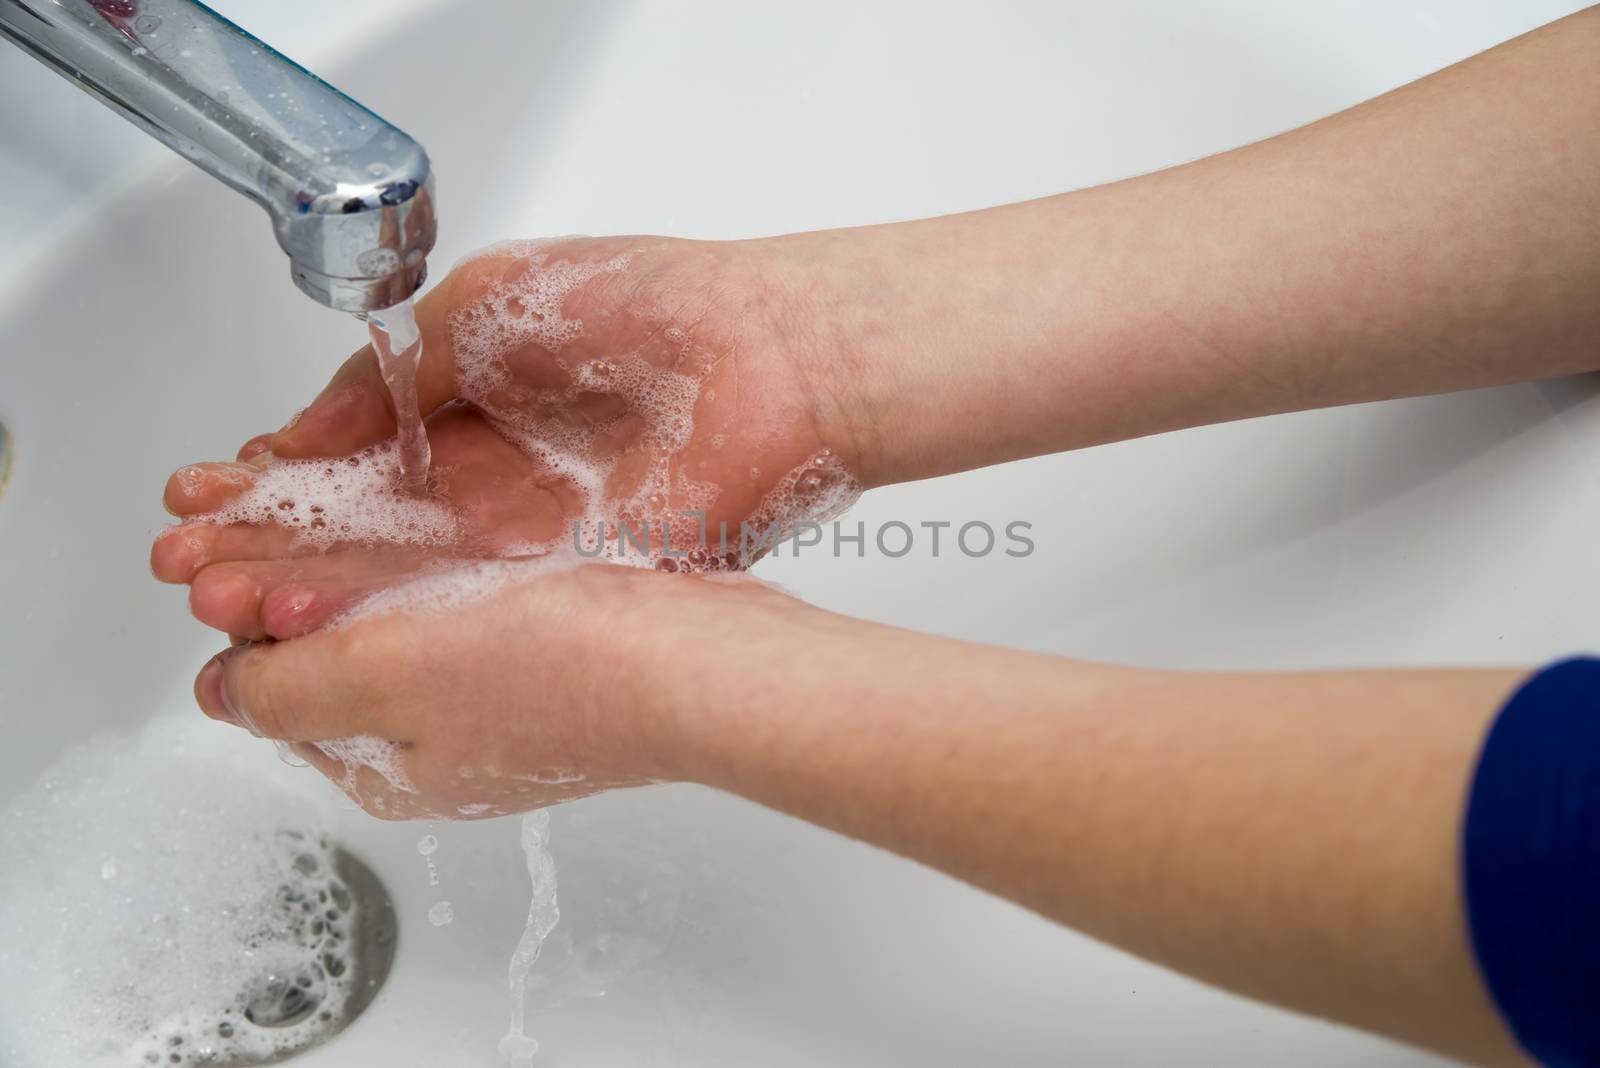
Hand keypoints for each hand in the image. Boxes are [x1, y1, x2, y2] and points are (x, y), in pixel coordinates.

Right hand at [153, 235, 860, 640]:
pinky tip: (317, 621)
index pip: (355, 461)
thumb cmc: (646, 305)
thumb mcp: (482, 306)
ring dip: (312, 589)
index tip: (201, 495)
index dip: (277, 480)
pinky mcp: (575, 583)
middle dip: (272, 545)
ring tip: (221, 600)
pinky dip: (394, 616)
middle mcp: (496, 482)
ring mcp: (534, 539)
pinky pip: (473, 608)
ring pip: (405, 577)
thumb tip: (307, 426)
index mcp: (473, 410)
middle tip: (185, 562)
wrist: (773, 353)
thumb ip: (392, 371)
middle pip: (367, 530)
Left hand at [189, 560, 814, 818]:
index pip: (277, 692)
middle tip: (252, 503)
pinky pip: (461, 595)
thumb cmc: (565, 677)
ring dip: (355, 556)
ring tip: (328, 487)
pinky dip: (429, 553)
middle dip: (288, 575)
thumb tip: (214, 696)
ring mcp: (499, 694)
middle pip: (334, 649)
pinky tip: (431, 507)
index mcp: (388, 767)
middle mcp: (439, 739)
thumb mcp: (384, 682)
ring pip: (397, 613)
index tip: (220, 547)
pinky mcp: (551, 648)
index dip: (239, 616)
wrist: (705, 660)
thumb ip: (284, 689)